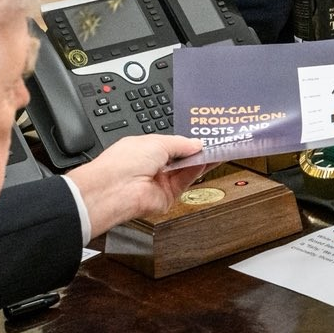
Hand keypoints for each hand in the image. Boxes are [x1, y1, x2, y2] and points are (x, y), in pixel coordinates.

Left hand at [70, 134, 204, 236]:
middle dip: (197, 150)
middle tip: (216, 143)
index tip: (203, 136)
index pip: (171, 145)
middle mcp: (152, 166)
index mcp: (144, 150)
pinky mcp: (167, 196)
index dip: (187, 141)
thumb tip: (196, 143)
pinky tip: (208, 161)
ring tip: (218, 149)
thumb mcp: (157, 142)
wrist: (115, 189)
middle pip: (181, 158)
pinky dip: (198, 171)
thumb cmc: (123, 162)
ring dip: (202, 160)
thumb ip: (180, 143)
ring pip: (186, 170)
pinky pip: (186, 181)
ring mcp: (160, 182)